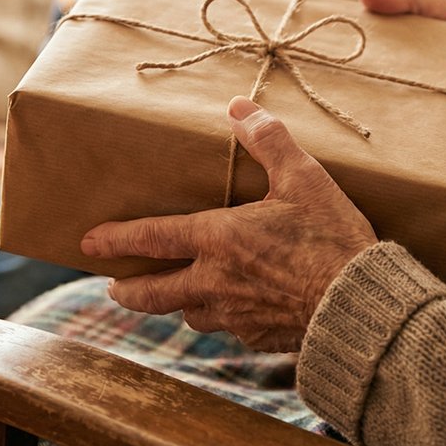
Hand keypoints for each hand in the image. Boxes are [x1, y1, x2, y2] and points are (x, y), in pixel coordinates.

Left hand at [80, 97, 377, 351]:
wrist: (357, 305)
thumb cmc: (331, 238)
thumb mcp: (303, 177)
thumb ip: (268, 140)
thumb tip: (238, 108)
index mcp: (217, 239)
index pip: (151, 238)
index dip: (116, 239)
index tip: (89, 243)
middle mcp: (214, 282)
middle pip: (152, 294)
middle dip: (128, 290)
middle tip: (113, 287)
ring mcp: (235, 315)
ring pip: (189, 314)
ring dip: (178, 305)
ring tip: (178, 297)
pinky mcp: (258, 337)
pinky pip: (229, 329)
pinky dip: (223, 318)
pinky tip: (236, 310)